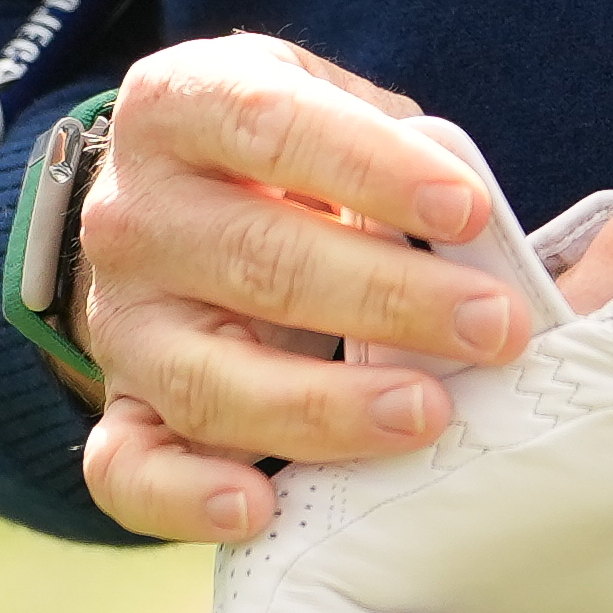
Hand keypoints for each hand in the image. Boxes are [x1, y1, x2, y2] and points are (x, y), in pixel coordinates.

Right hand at [65, 34, 546, 548]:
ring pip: (208, 378)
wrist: (177, 205)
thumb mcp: (328, 106)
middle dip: (391, 299)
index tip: (468, 211)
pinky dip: (185, 499)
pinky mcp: (116, 408)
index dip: (373, 168)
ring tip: (426, 415)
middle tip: (495, 327)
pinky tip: (262, 508)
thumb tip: (485, 226)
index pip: (272, 125)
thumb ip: (397, 145)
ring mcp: (116, 322)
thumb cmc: (286, 156)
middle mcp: (131, 214)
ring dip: (323, 408)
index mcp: (179, 105)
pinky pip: (125, 470)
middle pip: (257, 260)